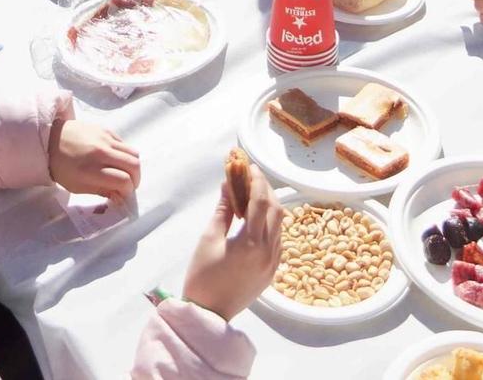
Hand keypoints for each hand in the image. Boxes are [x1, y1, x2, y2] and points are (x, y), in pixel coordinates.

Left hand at [47, 118, 140, 201]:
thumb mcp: (77, 186)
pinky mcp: (106, 129)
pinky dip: (125, 155)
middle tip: (129, 186)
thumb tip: (121, 197)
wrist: (50, 139)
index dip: (128, 191)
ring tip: (125, 173)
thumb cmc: (61, 167)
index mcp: (91, 170)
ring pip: (133, 153)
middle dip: (135, 180)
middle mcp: (101, 152)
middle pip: (134, 166)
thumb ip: (102, 191)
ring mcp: (105, 138)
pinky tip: (115, 160)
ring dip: (133, 167)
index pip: (123, 180)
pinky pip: (124, 143)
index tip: (123, 195)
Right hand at [180, 177, 283, 321]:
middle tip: (251, 176)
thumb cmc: (202, 277)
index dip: (256, 180)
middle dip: (265, 189)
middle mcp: (268, 252)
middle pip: (275, 210)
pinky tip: (256, 218)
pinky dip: (270, 224)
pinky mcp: (272, 272)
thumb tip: (227, 184)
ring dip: (270, 205)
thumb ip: (222, 210)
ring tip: (253, 194)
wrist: (209, 315)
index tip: (249, 166)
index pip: (260, 202)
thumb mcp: (208, 239)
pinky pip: (278, 240)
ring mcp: (273, 263)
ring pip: (280, 225)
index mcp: (251, 243)